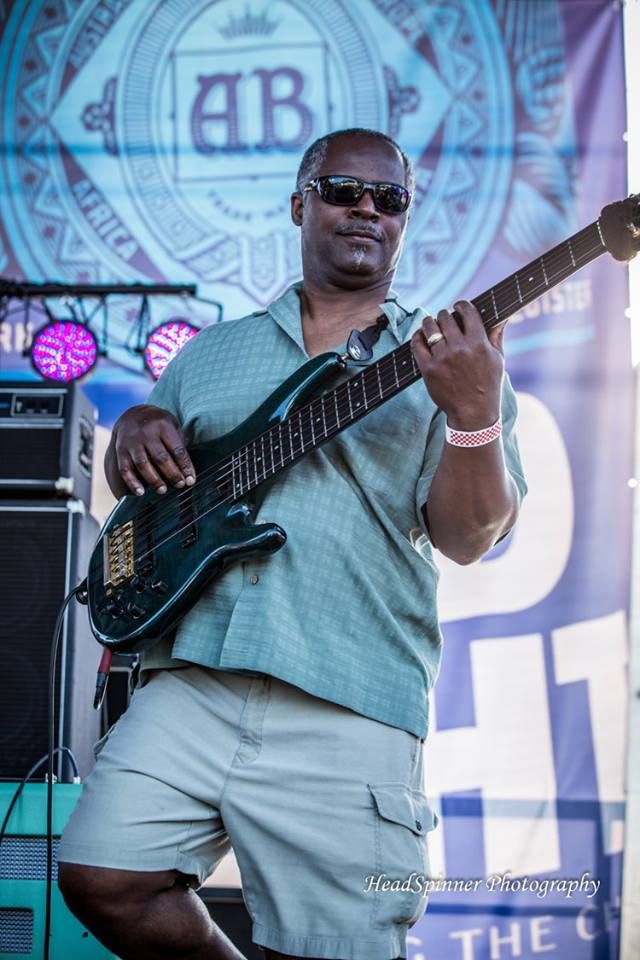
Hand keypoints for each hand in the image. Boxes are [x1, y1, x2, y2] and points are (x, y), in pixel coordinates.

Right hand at [108, 404, 195, 495]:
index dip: (185, 467)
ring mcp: (132, 442)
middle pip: (160, 457)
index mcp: (163, 425)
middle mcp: (146, 433)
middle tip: (180, 485)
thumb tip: (187, 473)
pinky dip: (132, 482)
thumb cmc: (159, 426)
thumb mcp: (172, 426)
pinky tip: (140, 492)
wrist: (133, 416)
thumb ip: (179, 445)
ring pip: (143, 464)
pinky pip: (125, 469)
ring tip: (163, 490)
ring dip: (153, 480)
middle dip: (172, 474)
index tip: (190, 481)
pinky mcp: (121, 451)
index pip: (177, 450)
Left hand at [411, 300, 504, 429]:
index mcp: (478, 343)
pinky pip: (417, 345)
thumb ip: (496, 336)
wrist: (474, 413)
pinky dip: (417, 337)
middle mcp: (459, 348)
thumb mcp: (498, 359)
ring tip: (431, 324)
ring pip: (429, 327)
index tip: (458, 306)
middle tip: (445, 319)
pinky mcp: (428, 369)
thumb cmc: (488, 385)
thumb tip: (501, 317)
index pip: (467, 311)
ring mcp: (442, 359)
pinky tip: (421, 336)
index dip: (461, 305)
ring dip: (429, 322)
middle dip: (445, 315)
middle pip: (445, 317)